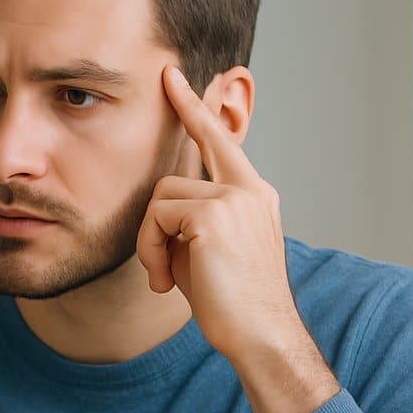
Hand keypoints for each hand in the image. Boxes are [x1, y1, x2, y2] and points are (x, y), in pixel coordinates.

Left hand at [135, 65, 297, 362]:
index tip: (173, 78)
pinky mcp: (214, 214)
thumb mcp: (210, 250)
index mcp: (254, 194)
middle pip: (173, 177)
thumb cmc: (232, 302)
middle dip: (154, 225)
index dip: (194, 108)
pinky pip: (158, 217)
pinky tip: (167, 280)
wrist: (260, 334)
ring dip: (152, 243)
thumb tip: (160, 211)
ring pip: (160, 200)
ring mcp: (234, 198)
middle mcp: (249, 189)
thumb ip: (191, 218)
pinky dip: (151, 250)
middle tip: (160, 266)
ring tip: (167, 278)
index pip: (219, 140)